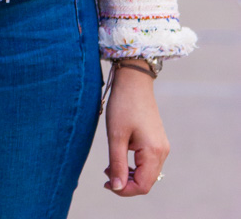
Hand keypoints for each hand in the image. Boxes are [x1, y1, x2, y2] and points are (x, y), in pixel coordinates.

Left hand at [104, 62, 169, 195]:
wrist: (133, 80)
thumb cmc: (123, 104)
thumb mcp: (116, 135)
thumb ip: (117, 163)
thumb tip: (117, 187)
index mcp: (154, 152)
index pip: (143, 186)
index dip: (124, 190)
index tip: (107, 183)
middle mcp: (162, 151)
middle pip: (146, 181)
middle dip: (126, 183)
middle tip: (106, 174)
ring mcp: (161, 145)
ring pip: (147, 173)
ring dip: (129, 174)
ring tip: (110, 166)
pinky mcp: (156, 140)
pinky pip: (147, 162)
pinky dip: (133, 165)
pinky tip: (119, 157)